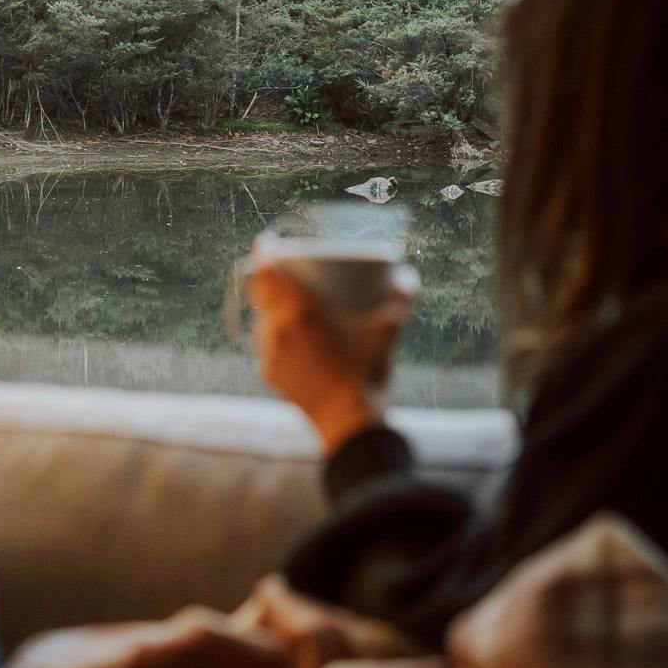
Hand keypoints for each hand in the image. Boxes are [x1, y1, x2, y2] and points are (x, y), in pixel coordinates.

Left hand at [251, 263, 414, 451]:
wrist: (348, 426)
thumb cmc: (366, 376)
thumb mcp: (387, 333)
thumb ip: (401, 301)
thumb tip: (408, 277)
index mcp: (298, 315)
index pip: (266, 272)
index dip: (263, 252)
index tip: (267, 240)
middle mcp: (276, 332)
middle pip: (259, 293)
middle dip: (267, 277)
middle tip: (282, 269)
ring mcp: (269, 355)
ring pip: (261, 319)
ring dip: (271, 307)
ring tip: (288, 304)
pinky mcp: (270, 375)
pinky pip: (267, 344)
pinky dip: (276, 333)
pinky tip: (292, 338)